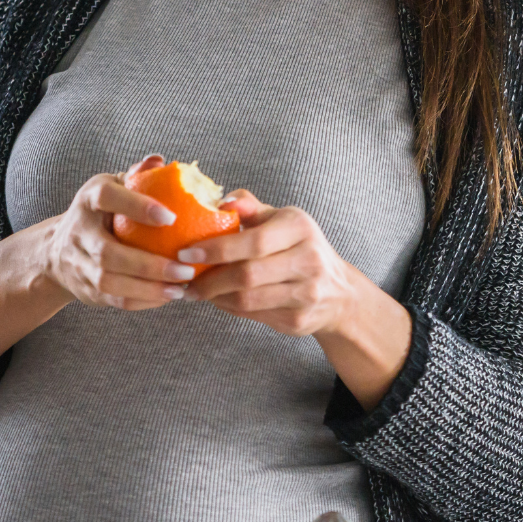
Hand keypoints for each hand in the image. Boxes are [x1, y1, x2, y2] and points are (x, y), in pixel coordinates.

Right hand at [37, 155, 197, 309]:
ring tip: (181, 288)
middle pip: (109, 254)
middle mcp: (79, 232)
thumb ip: (137, 175)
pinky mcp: (86, 290)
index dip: (137, 206)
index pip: (108, 198)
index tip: (171, 216)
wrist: (57, 251)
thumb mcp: (112, 187)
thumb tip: (160, 162)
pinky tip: (168, 296)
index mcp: (89, 200)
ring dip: (149, 289)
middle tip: (186, 269)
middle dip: (149, 265)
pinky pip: (115, 301)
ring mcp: (79, 264)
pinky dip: (143, 302)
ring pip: (111, 282)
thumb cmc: (100, 213)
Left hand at [182, 191, 375, 337]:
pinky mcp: (298, 320)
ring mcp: (306, 294)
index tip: (186, 252)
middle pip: (248, 274)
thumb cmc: (298, 247)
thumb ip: (249, 207)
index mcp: (300, 228)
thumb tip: (221, 201)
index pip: (254, 241)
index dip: (217, 249)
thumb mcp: (280, 220)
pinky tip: (219, 299)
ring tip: (196, 290)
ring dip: (215, 296)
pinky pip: (254, 315)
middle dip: (210, 278)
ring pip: (248, 300)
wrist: (338, 292)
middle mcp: (308, 260)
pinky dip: (229, 308)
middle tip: (184, 277)